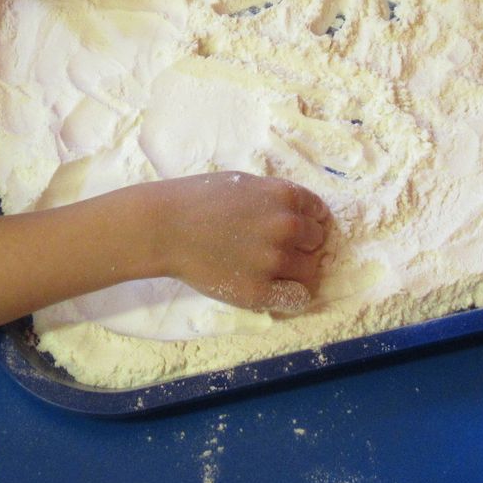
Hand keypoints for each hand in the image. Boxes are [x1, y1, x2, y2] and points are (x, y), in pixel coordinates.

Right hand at [140, 172, 332, 313]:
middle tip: (280, 249)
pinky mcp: (259, 291)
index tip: (298, 230)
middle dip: (303, 245)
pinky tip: (278, 291)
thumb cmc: (197, 199)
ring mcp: (274, 260)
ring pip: (310, 271)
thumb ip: (273, 197)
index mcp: (283, 196)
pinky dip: (293, 296)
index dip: (309, 221)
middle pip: (317, 242)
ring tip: (276, 271)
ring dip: (298, 271)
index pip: (318, 212)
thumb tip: (297, 214)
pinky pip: (298, 299)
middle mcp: (286, 226)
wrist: (164, 227)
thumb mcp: (244, 183)